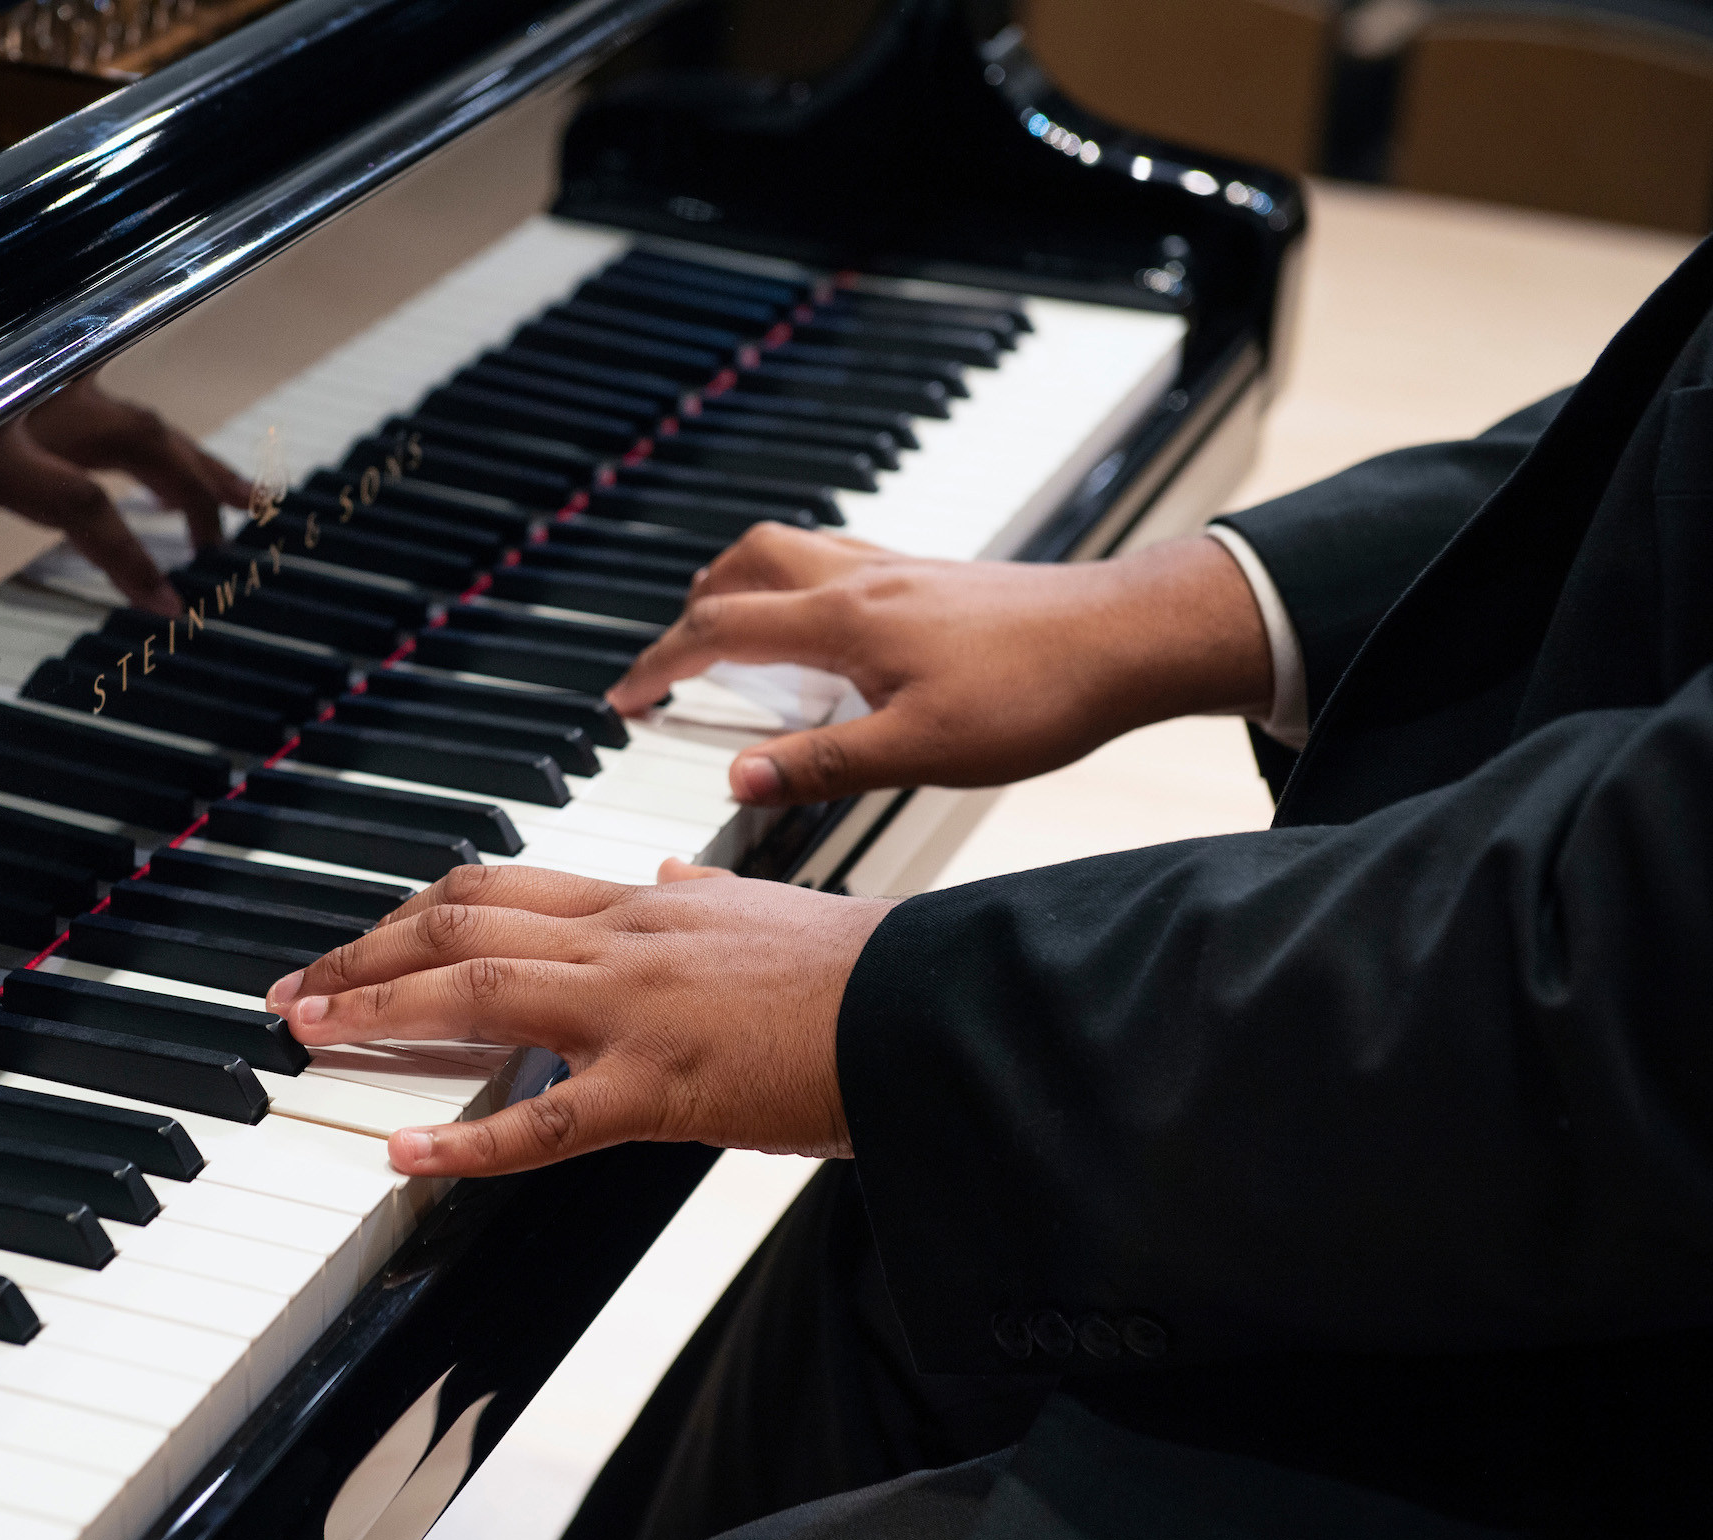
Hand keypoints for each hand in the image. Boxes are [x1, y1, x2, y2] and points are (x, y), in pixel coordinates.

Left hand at [0, 382, 248, 625]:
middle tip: (221, 553)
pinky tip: (175, 447)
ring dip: (194, 456)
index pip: (85, 506)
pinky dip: (149, 420)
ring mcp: (36, 369)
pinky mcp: (33, 353)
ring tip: (248, 496)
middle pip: (140, 446)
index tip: (169, 606)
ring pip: (139, 410)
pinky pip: (113, 379)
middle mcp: (27, 396)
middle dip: (191, 500)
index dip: (131, 559)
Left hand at [263, 864, 892, 1177]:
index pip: (497, 886)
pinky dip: (465, 1141)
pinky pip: (546, 1120)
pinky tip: (403, 1154)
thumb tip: (657, 875)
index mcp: (642, 903)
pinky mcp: (665, 1088)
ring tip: (307, 1033)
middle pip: (460, 925)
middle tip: (293, 990)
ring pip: (478, 993)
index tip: (357, 937)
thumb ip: (694, 895)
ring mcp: (636, 1010)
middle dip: (362, 954)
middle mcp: (623, 939)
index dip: (410, 910)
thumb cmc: (856, 964)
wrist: (927, 1004)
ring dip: (378, 1009)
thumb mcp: (759, 908)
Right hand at [605, 524, 1272, 805]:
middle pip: (741, 565)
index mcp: (843, 621)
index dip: (658, 665)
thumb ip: (821, 765)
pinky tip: (818, 621)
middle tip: (664, 663)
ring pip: (786, 549)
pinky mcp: (931, 574)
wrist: (1127, 640)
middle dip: (688, 612)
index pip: (718, 631)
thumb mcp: (920, 752)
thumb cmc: (1037, 695)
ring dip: (737, 584)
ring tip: (721, 631)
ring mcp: (897, 568)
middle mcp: (861, 578)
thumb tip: (736, 780)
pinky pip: (834, 556)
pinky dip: (793, 580)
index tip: (622, 699)